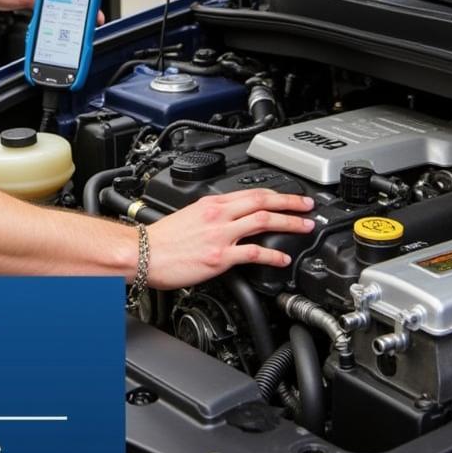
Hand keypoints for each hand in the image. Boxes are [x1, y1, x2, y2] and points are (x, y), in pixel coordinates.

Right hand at [145, 189, 315, 289]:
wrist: (143, 254)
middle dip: (290, 203)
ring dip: (289, 223)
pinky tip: (283, 259)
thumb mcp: (189, 216)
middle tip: (308, 207)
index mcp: (211, 203)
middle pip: (262, 202)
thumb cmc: (161, 240)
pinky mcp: (220, 256)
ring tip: (304, 228)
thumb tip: (230, 219)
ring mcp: (220, 235)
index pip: (251, 193)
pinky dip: (273, 254)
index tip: (292, 198)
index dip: (277, 194)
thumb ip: (212, 216)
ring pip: (263, 221)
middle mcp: (218, 215)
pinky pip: (253, 253)